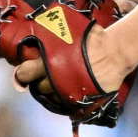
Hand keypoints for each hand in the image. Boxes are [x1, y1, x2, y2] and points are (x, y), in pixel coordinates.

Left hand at [14, 27, 130, 94]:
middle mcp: (55, 79)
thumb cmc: (92, 39)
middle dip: (40, 82)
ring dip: (54, 91)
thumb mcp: (68, 31)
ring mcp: (67, 93)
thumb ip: (52, 37)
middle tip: (47, 76)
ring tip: (62, 82)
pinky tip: (71, 90)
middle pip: (39, 88)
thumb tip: (40, 35)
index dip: (24, 72)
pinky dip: (67, 99)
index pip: (25, 72)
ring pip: (52, 98)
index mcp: (49, 61)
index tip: (26, 70)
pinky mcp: (79, 102)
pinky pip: (66, 105)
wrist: (113, 53)